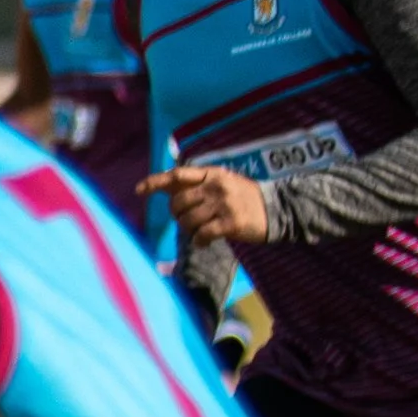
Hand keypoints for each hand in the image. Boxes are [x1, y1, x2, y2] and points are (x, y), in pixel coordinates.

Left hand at [141, 162, 268, 246]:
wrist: (278, 208)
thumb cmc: (245, 197)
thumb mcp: (223, 183)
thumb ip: (198, 185)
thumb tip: (168, 191)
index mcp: (212, 174)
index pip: (177, 176)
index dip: (155, 182)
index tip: (139, 190)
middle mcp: (216, 186)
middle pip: (178, 203)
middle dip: (176, 215)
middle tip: (186, 220)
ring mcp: (224, 204)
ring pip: (188, 221)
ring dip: (189, 230)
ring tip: (199, 230)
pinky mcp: (231, 223)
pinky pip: (203, 234)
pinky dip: (199, 241)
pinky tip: (204, 242)